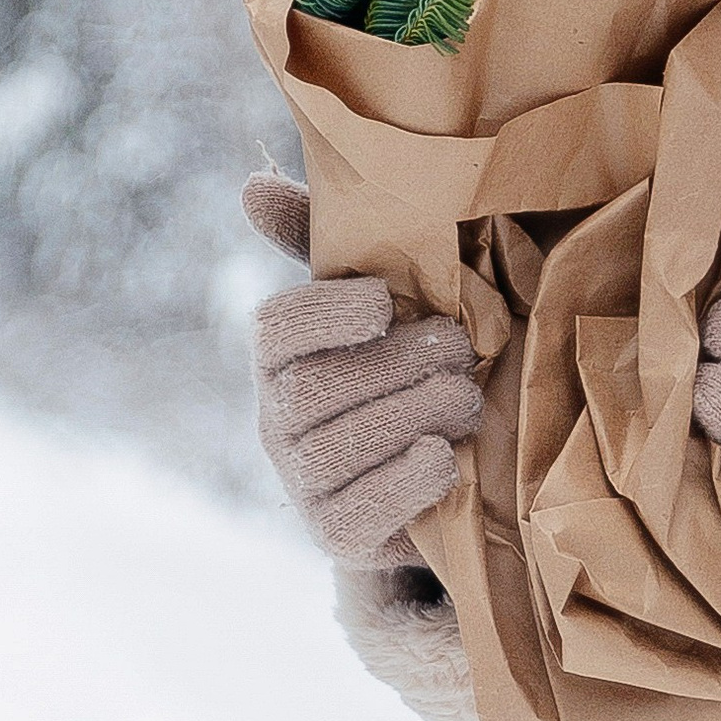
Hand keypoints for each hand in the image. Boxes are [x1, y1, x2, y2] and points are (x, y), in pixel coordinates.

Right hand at [244, 172, 483, 569]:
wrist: (437, 468)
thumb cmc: (405, 361)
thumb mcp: (379, 299)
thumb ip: (323, 240)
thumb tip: (253, 185)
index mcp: (281, 355)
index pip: (277, 329)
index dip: (328, 313)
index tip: (385, 302)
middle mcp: (276, 420)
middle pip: (316, 390)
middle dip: (398, 366)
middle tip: (460, 351)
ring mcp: (301, 482)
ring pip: (339, 449)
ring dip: (416, 415)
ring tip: (467, 398)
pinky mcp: (336, 534)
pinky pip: (359, 513)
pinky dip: (407, 481)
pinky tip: (443, 457)